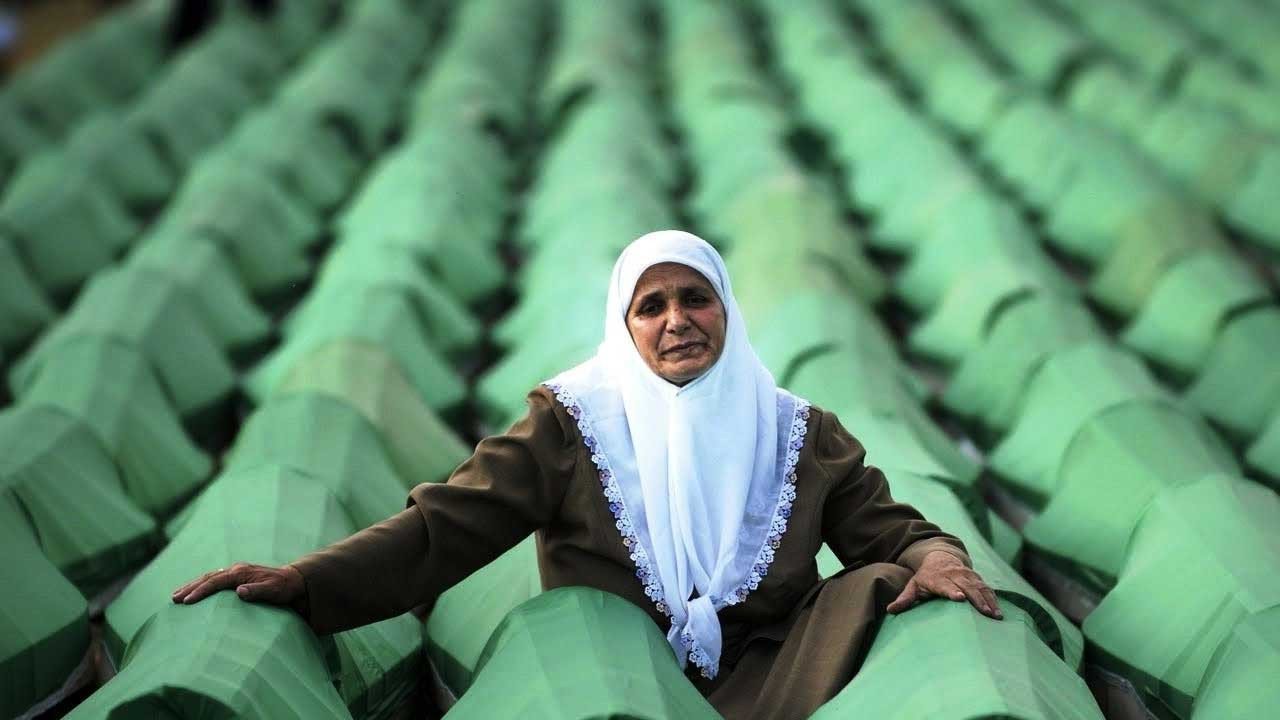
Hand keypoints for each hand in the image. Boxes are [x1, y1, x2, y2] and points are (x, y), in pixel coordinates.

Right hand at [171, 562, 305, 607]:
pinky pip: (214, 581)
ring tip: (176, 596)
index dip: (201, 591)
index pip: (216, 581)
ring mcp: (235, 573)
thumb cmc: (283, 588)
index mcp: (242, 572)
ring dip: (192, 586)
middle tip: (173, 599)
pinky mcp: (236, 578)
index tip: (187, 601)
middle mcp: (236, 570)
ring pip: (208, 578)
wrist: (293, 581)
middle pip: (207, 577)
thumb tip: (240, 591)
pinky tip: (193, 593)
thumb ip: (258, 591)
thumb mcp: (274, 591)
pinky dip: (201, 586)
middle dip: (189, 587)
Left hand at [886, 551, 1001, 619]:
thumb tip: (890, 610)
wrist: (940, 556)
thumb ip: (905, 598)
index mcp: (937, 578)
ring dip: (988, 601)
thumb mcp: (914, 585)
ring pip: (979, 587)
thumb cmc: (925, 577)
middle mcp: (953, 575)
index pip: (945, 585)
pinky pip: (986, 588)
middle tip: (985, 613)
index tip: (959, 598)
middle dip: (976, 599)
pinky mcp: (976, 577)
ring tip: (995, 616)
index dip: (952, 591)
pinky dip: (993, 599)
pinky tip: (999, 612)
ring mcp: (966, 575)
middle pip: (966, 587)